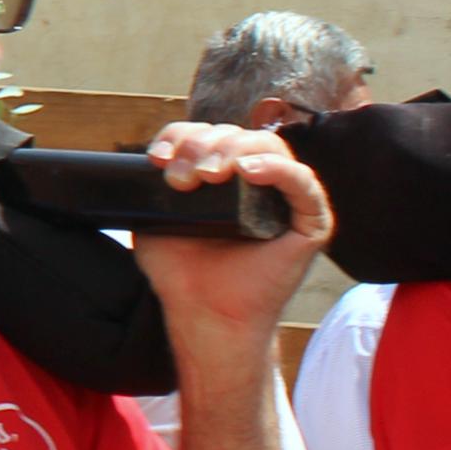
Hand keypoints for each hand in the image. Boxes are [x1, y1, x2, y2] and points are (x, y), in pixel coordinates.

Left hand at [129, 122, 331, 349]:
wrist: (203, 316)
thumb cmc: (183, 272)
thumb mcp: (154, 218)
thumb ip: (149, 186)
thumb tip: (140, 155)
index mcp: (224, 175)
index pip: (209, 134)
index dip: (182, 135)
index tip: (156, 157)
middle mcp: (258, 182)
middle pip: (237, 136)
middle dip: (202, 146)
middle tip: (181, 178)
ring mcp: (285, 200)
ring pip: (270, 147)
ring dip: (233, 151)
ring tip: (208, 175)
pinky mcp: (311, 223)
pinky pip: (304, 183)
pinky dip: (277, 168)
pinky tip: (249, 171)